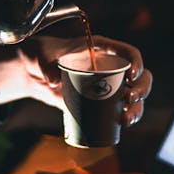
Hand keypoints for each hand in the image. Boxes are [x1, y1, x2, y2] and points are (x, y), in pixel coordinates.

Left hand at [0, 35, 152, 128]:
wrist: (33, 74)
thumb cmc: (40, 57)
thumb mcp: (41, 56)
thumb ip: (44, 64)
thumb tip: (53, 80)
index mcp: (101, 49)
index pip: (128, 52)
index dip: (136, 62)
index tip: (132, 76)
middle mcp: (110, 66)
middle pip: (139, 76)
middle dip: (141, 89)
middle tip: (129, 99)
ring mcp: (108, 85)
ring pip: (134, 96)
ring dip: (136, 108)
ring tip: (125, 119)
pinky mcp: (101, 102)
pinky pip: (121, 110)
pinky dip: (126, 118)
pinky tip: (123, 124)